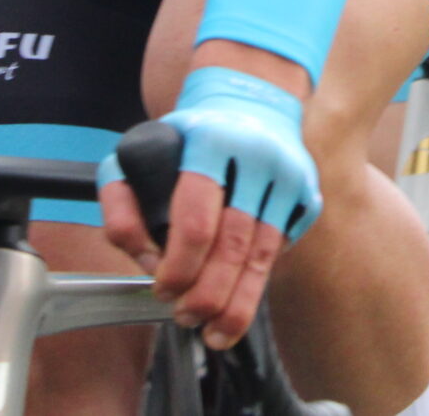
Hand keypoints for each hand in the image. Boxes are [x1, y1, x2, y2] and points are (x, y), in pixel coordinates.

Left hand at [97, 67, 316, 350]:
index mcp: (211, 139)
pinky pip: (282, 250)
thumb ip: (120, 197)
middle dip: (207, 293)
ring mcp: (290, 175)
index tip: (162, 289)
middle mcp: (257, 155)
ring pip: (263, 255)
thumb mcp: (142, 146)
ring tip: (214, 331)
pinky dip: (258, 279)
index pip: (196, 218)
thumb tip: (140, 254)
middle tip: (185, 317)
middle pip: (233, 245)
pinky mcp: (309, 194)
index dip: (179, 265)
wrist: (251, 97)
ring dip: (237, 303)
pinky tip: (238, 297)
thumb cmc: (189, 134)